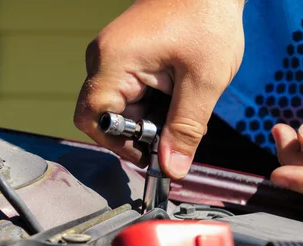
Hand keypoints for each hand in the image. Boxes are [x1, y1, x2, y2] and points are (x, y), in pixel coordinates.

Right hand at [74, 0, 244, 178]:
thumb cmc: (209, 19)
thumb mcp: (203, 82)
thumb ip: (185, 129)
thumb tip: (172, 169)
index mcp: (114, 62)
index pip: (94, 120)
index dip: (119, 145)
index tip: (150, 154)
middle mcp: (104, 58)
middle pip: (105, 117)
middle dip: (138, 133)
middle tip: (173, 134)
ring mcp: (114, 56)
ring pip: (119, 108)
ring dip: (147, 119)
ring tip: (179, 108)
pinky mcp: (126, 57)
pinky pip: (129, 93)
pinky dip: (151, 105)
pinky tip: (176, 97)